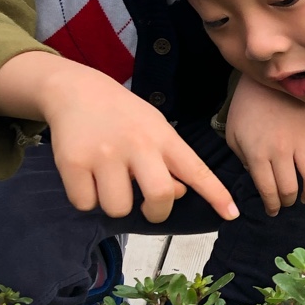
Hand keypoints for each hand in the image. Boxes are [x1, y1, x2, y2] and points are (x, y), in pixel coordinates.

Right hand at [0, 52, 238, 224]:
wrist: (75, 90)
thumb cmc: (123, 117)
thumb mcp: (155, 128)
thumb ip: (170, 160)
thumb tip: (177, 195)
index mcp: (163, 137)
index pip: (196, 169)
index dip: (216, 194)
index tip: (232, 214)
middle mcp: (138, 144)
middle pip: (161, 196)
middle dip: (157, 213)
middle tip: (149, 208)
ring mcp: (104, 154)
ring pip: (119, 208)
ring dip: (116, 205)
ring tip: (109, 182)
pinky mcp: (72, 163)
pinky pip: (86, 204)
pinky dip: (87, 200)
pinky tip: (87, 178)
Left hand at [227, 75, 304, 213]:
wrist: (261, 82)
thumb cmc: (244, 110)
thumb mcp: (233, 138)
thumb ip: (244, 162)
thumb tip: (261, 180)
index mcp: (257, 155)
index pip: (269, 191)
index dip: (272, 206)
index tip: (273, 211)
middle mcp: (280, 151)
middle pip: (290, 188)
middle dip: (288, 202)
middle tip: (287, 203)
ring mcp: (300, 139)